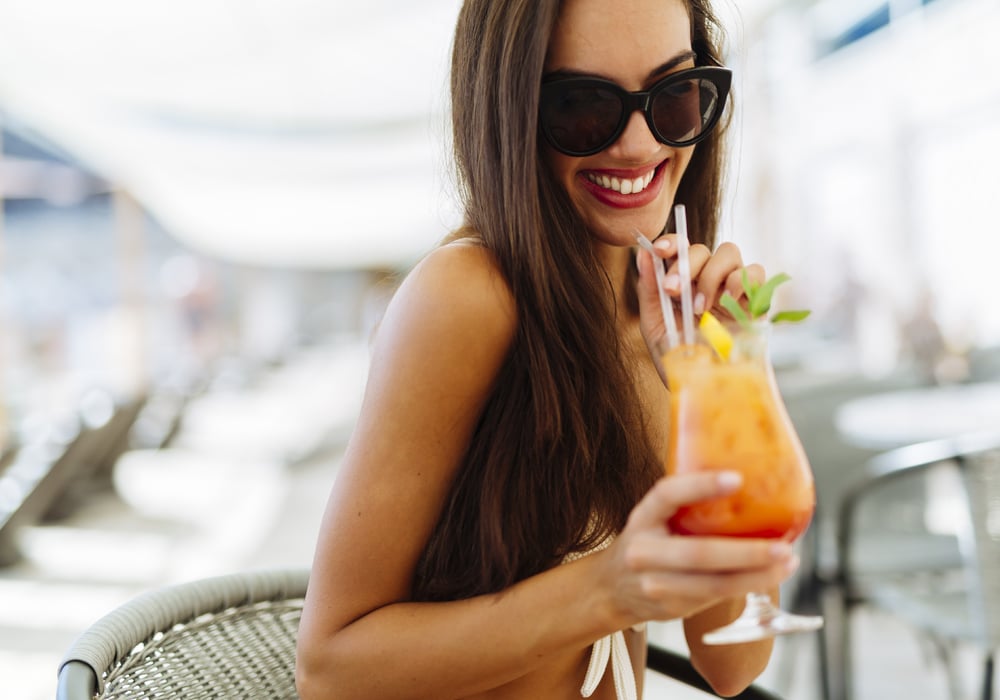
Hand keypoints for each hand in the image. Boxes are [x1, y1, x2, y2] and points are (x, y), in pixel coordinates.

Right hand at [597, 472, 797, 625]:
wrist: (611, 588)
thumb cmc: (648, 542)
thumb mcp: (654, 517)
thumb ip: (686, 504)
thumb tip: (746, 478)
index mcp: (643, 518)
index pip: (666, 495)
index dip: (700, 485)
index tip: (736, 478)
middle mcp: (644, 551)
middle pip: (698, 553)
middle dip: (745, 552)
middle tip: (783, 545)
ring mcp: (656, 583)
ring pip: (713, 584)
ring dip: (756, 576)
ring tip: (788, 561)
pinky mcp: (672, 607)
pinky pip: (716, 598)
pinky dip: (748, 586)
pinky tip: (770, 575)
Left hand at [635, 237, 764, 375]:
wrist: (707, 390)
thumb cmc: (680, 362)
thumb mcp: (655, 326)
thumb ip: (649, 290)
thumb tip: (642, 254)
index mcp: (683, 284)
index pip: (680, 248)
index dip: (671, 242)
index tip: (659, 250)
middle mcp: (708, 281)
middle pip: (703, 248)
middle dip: (686, 264)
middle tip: (675, 291)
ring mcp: (733, 290)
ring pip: (729, 252)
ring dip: (710, 275)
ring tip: (701, 308)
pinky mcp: (756, 301)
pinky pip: (756, 271)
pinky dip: (741, 279)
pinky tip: (728, 301)